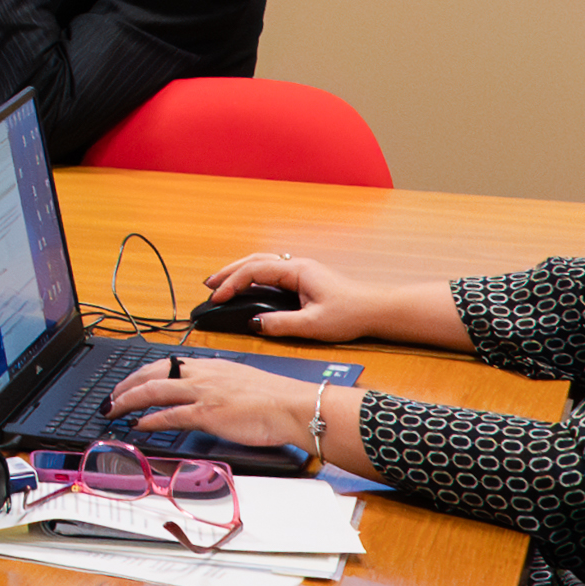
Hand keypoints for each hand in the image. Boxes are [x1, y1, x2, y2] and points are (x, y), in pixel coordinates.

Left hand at [104, 355, 320, 458]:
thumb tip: (204, 397)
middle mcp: (202, 374)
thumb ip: (218, 386)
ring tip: (113, 408)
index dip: (143, 373)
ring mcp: (203, 392)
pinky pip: (170, 415)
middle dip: (126, 384)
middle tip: (111, 395)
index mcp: (210, 366)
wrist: (292, 406)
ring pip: (154, 390)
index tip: (131, 381)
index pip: (167, 364)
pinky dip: (150, 419)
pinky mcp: (207, 412)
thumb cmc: (274, 398)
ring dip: (128, 399)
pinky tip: (138, 424)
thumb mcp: (240, 382)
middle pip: (152, 372)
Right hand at [194, 253, 368, 339]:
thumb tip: (254, 323)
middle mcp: (296, 266)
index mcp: (297, 271)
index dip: (232, 284)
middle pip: (253, 261)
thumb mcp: (313, 324)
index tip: (216, 298)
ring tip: (220, 284)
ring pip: (261, 264)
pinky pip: (270, 271)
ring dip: (239, 272)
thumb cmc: (351, 313)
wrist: (376, 310)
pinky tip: (246, 286)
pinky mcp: (304, 279)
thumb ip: (281, 324)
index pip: (254, 271)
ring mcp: (300, 271)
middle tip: (208, 285)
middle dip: (228, 272)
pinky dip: (252, 276)